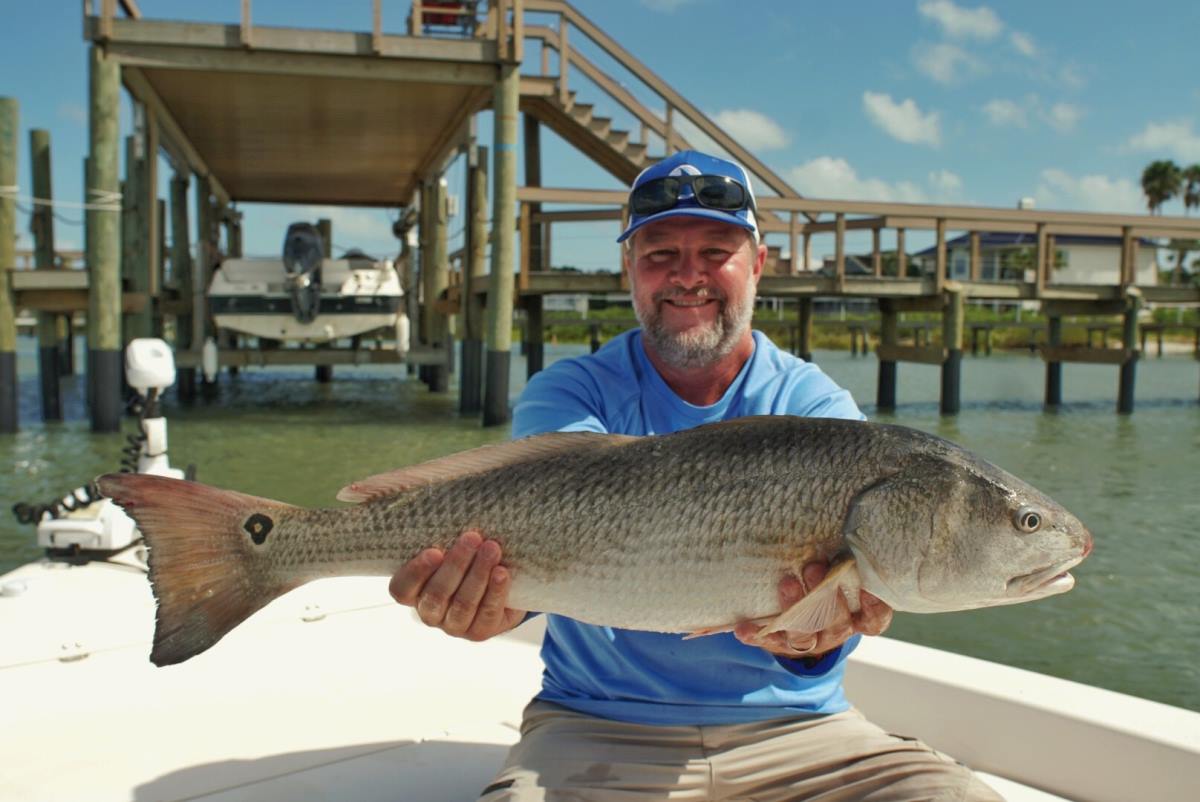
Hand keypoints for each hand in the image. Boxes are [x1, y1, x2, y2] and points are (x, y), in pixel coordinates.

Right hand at [389, 530, 526, 641]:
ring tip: (492, 549)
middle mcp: (429, 613)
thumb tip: (436, 490)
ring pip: (462, 604)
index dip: (415, 572)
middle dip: (456, 565)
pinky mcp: (479, 632)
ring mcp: (453, 626)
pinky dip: (495, 591)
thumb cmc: (467, 557)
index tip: (434, 550)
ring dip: (478, 574)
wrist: (501, 584)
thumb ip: (441, 529)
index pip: (401, 589)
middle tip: (473, 537)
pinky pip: (486, 613)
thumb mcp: (450, 543)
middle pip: (436, 594)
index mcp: (414, 592)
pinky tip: (502, 572)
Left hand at [733, 561, 892, 659]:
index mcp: (857, 615)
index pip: (873, 619)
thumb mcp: (842, 570)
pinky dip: (757, 634)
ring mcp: (811, 640)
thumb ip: (846, 554)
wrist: (803, 618)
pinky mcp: (783, 644)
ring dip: (795, 608)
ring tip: (786, 583)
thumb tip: (842, 510)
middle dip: (825, 596)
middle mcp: (836, 631)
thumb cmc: (829, 579)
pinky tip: (744, 627)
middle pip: (836, 623)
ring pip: (806, 635)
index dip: (873, 607)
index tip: (867, 587)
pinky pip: (771, 640)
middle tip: (813, 567)